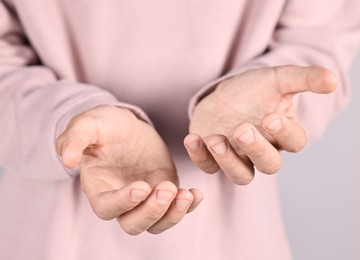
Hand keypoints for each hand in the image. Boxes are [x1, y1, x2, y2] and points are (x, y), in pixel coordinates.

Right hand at [56, 105, 202, 234]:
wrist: (125, 124)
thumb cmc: (103, 125)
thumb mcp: (87, 125)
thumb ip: (74, 140)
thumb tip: (67, 161)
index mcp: (99, 188)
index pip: (107, 208)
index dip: (124, 203)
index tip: (141, 187)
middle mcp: (122, 200)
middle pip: (134, 224)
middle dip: (152, 212)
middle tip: (167, 189)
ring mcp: (145, 198)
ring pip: (157, 223)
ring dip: (173, 214)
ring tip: (187, 194)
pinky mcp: (164, 189)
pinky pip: (177, 207)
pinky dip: (189, 206)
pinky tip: (197, 193)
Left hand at [184, 66, 336, 184]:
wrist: (225, 93)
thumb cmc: (255, 89)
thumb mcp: (278, 78)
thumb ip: (305, 79)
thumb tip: (333, 80)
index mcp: (284, 134)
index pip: (294, 142)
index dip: (285, 133)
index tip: (271, 116)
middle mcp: (263, 151)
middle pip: (269, 165)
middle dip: (257, 149)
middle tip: (243, 128)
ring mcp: (238, 157)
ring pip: (241, 176)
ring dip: (228, 161)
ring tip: (216, 139)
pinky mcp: (213, 157)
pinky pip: (209, 167)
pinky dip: (200, 156)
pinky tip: (193, 138)